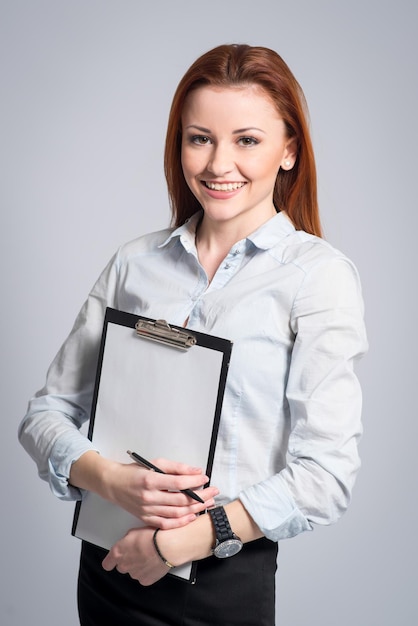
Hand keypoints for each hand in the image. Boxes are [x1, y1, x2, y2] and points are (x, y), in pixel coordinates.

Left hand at [102, 526, 168, 585]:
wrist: (166, 546)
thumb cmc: (152, 537)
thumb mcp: (134, 532)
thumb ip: (126, 541)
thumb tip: (128, 544)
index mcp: (118, 553)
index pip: (107, 564)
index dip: (111, 562)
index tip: (113, 561)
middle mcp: (124, 565)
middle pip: (121, 567)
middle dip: (128, 561)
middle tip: (138, 553)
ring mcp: (134, 574)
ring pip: (133, 572)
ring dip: (138, 566)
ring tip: (149, 556)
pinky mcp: (145, 580)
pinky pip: (144, 577)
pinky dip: (147, 572)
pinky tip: (153, 563)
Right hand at [103, 457, 218, 528]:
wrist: (114, 484)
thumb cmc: (135, 471)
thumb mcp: (154, 463)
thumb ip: (176, 467)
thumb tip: (196, 471)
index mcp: (151, 480)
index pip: (179, 483)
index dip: (194, 481)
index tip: (205, 478)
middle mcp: (149, 497)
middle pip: (181, 499)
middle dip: (200, 496)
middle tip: (213, 492)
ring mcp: (147, 510)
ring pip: (176, 513)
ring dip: (194, 509)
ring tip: (207, 504)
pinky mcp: (146, 519)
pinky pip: (166, 524)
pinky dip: (181, 522)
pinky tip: (191, 517)